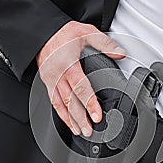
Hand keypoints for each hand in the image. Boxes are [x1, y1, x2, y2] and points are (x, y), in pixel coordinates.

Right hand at [37, 21, 125, 136]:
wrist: (42, 32)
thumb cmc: (62, 33)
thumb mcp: (86, 32)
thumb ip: (105, 44)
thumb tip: (120, 54)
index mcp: (68, 64)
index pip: (81, 88)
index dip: (89, 104)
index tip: (96, 116)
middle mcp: (58, 75)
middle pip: (70, 101)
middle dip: (80, 118)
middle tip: (89, 130)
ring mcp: (50, 80)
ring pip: (60, 104)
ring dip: (70, 119)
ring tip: (79, 131)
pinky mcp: (47, 82)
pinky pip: (53, 101)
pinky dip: (61, 113)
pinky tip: (68, 121)